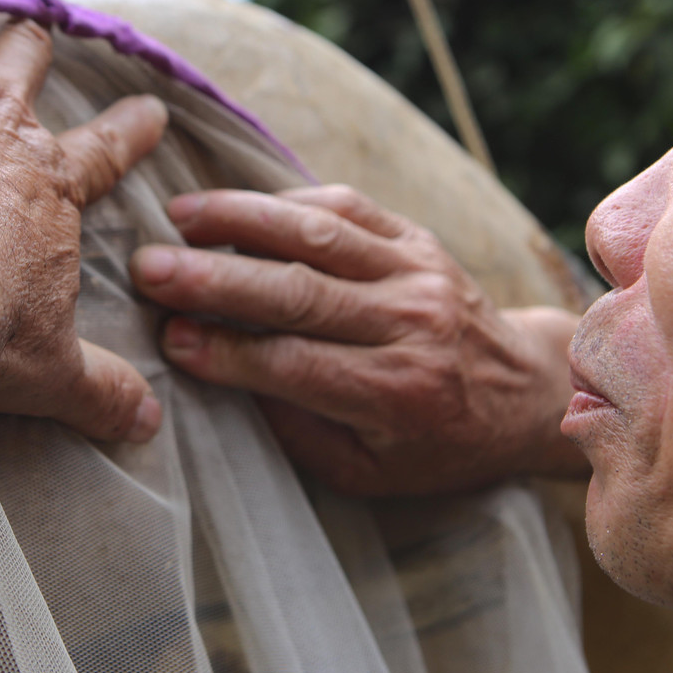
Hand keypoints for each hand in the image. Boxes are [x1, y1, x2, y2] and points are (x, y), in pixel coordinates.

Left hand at [0, 13, 168, 442]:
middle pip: (27, 60)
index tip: (150, 110)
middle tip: (34, 36)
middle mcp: (1, 118)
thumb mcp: (46, 369)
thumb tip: (148, 428)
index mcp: (48, 182)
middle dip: (32, 46)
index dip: (131, 129)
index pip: (106, 148)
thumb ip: (99, 391)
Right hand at [129, 185, 585, 494]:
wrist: (524, 394)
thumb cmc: (436, 445)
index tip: (167, 337)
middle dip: (215, 278)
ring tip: (178, 216)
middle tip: (148, 268)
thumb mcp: (369, 471)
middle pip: (298, 292)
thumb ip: (299, 430)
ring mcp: (419, 272)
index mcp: (398, 393)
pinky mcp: (418, 239)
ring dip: (241, 220)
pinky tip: (238, 204)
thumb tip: (226, 379)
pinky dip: (288, 201)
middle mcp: (411, 324)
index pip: (294, 364)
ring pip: (318, 235)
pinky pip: (347, 208)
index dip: (226, 350)